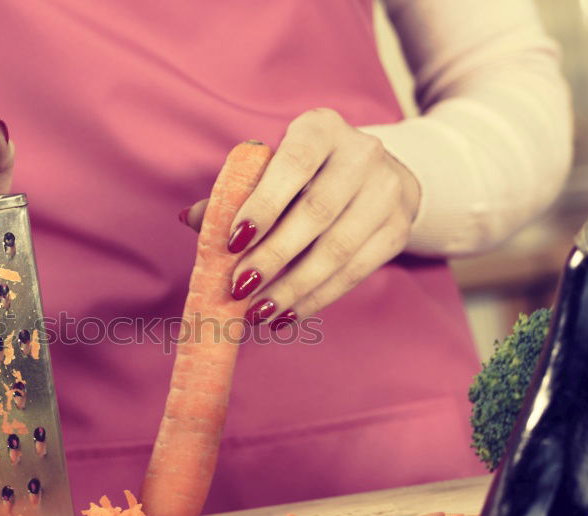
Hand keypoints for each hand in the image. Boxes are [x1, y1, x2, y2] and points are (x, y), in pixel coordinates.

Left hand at [181, 109, 419, 329]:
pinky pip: (355, 272)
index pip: (294, 163)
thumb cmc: (305, 176)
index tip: (232, 241)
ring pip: (338, 249)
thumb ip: (235, 193)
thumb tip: (190, 218)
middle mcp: (362, 153)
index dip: (264, 203)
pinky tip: (288, 314)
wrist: (377, 177)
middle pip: (316, 212)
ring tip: (258, 312)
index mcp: (321, 128)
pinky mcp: (397, 229)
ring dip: (293, 287)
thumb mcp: (274, 170)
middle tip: (239, 288)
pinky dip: (317, 298)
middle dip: (273, 256)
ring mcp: (387, 191)